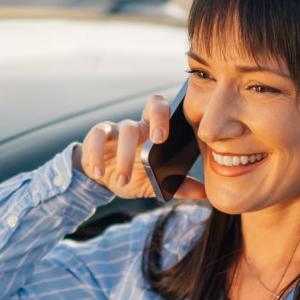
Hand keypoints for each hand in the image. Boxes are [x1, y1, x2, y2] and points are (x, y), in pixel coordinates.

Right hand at [77, 92, 207, 201]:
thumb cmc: (133, 175)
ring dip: (125, 157)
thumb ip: (177, 186)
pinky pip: (96, 137)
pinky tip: (99, 173)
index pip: (167, 111)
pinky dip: (96, 156)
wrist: (104, 179)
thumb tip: (204, 192)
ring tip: (122, 181)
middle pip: (151, 106)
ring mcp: (118, 128)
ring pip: (125, 130)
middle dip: (157, 120)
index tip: (168, 138)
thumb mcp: (154, 183)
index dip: (169, 117)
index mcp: (156, 132)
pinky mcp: (97, 135)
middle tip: (158, 142)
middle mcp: (141, 125)